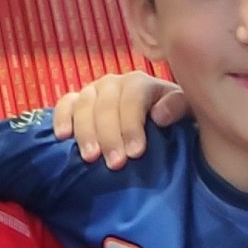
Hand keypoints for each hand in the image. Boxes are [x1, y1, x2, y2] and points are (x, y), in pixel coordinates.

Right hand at [52, 71, 186, 167]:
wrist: (156, 122)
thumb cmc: (171, 121)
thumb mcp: (186, 112)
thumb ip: (179, 107)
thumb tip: (159, 115)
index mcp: (141, 84)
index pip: (133, 98)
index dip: (132, 125)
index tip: (135, 153)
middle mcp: (114, 83)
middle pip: (106, 104)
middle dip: (110, 135)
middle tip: (114, 163)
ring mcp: (93, 91)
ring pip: (84, 105)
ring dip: (85, 132)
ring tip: (90, 158)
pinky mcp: (77, 102)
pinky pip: (65, 104)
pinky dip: (61, 117)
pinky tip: (63, 136)